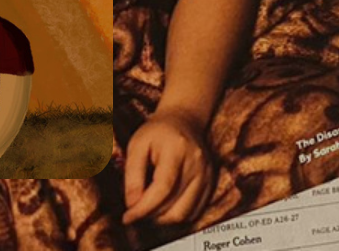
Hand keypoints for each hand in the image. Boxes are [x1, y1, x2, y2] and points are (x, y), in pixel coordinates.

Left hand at [122, 109, 212, 225]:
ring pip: (185, 213)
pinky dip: (176, 216)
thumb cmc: (156, 133)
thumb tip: (132, 204)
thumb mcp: (137, 145)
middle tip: (134, 212)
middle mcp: (197, 164)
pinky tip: (163, 207)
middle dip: (150, 215)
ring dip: (163, 219)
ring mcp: (207, 175)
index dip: (144, 208)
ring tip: (148, 210)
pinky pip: (194, 211)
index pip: (163, 188)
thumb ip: (132, 175)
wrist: (184, 120)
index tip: (127, 217)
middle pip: (174, 205)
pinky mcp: (211, 183)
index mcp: (178, 150)